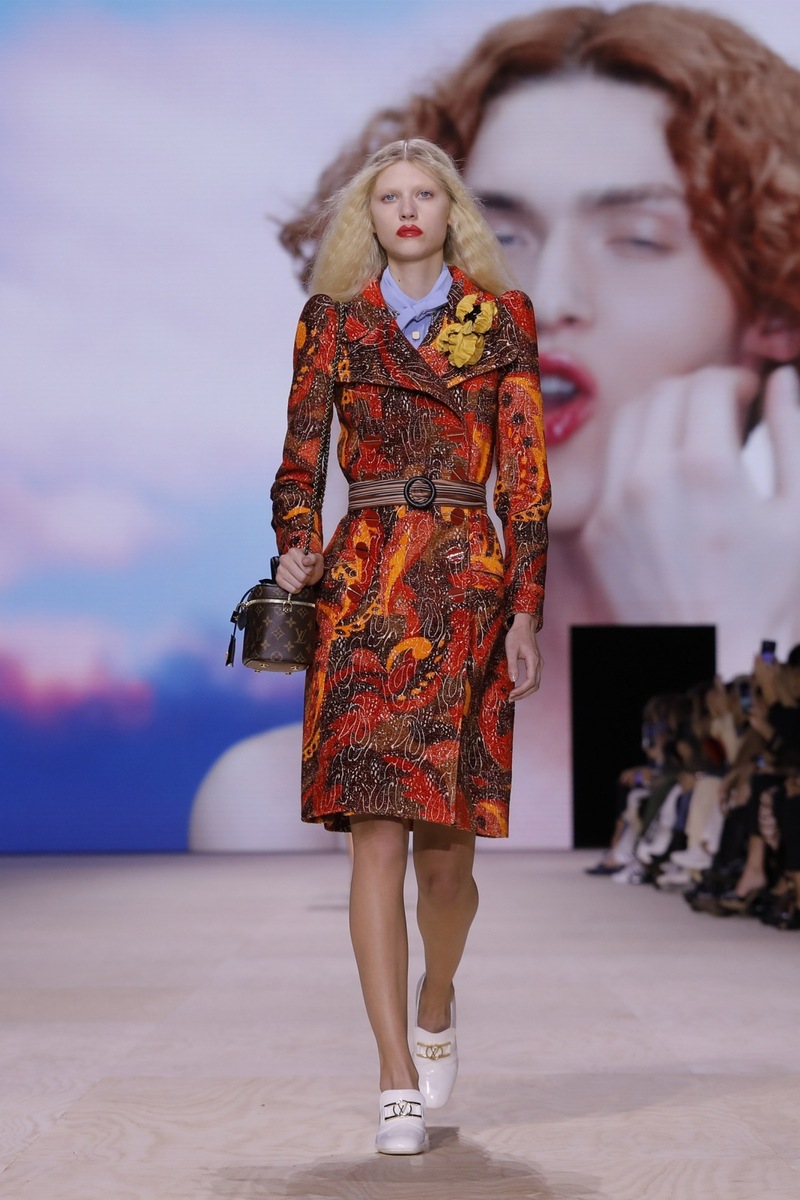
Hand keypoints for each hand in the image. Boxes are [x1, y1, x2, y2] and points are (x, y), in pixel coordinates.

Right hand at [276, 547, 323, 592]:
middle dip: (306, 578)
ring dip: (302, 584)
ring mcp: (280, 569)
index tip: (310, 569)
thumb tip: (305, 561)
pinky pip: (291, 589)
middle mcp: (284, 559)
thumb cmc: (311, 566)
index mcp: (293, 552)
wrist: (307, 573)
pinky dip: (296, 589)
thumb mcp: (317, 560)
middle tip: (306, 575)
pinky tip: (296, 584)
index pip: (305, 565)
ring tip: (301, 579)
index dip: (310, 570)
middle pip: (301, 576)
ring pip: (297, 584)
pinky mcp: (278, 579)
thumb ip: (313, 558)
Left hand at [505, 614, 542, 700]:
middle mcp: (539, 663)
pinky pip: (534, 679)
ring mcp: (539, 664)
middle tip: (510, 698)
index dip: (521, 690)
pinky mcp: (536, 664)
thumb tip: (513, 680)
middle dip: (523, 694)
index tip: (511, 694)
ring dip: (526, 692)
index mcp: (533, 660)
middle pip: (535, 685)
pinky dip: (527, 686)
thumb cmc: (516, 635)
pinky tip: (518, 688)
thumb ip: (512, 665)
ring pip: (536, 683)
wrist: (524, 625)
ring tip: (513, 696)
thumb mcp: (510, 649)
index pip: (531, 681)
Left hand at [580, 365, 799, 667]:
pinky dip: (639, 453)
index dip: (736, 382)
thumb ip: (794, 434)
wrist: (709, 663)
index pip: (708, 385)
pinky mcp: (596, 530)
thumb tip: (783, 379)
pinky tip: (666, 474)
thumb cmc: (767, 596)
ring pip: (629, 421)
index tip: (752, 398)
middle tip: (727, 412)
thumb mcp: (799, 514)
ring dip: (663, 412)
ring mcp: (613, 505)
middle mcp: (648, 479)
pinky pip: (610, 467)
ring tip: (694, 434)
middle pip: (665, 394)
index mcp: (705, 469)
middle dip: (700, 391)